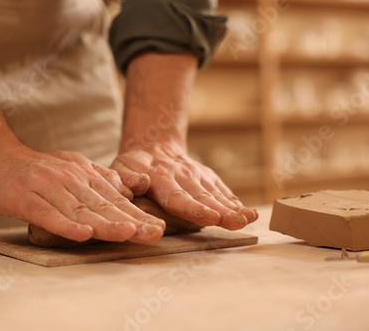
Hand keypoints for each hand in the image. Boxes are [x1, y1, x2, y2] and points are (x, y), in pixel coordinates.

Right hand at [0, 146, 164, 243]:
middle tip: (154, 234)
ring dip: (104, 223)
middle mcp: (70, 179)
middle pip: (103, 205)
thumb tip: (133, 190)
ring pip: (80, 209)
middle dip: (131, 221)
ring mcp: (47, 187)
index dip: (138, 214)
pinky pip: (48, 213)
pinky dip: (65, 225)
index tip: (159, 228)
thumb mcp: (74, 168)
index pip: (116, 198)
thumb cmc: (37, 170)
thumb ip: (103, 179)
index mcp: (85, 175)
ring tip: (128, 234)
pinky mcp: (24, 198)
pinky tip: (82, 235)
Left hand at [111, 144, 257, 229]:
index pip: (177, 196)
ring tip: (249, 219)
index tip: (210, 218)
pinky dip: (236, 203)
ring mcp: (198, 175)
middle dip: (221, 211)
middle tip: (237, 222)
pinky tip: (249, 214)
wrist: (154, 145)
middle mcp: (182, 176)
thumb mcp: (119, 168)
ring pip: (216, 194)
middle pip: (203, 197)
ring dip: (233, 208)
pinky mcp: (208, 177)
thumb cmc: (133, 165)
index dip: (194, 209)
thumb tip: (138, 184)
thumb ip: (126, 179)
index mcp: (159, 178)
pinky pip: (223, 191)